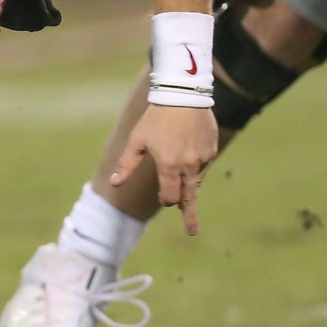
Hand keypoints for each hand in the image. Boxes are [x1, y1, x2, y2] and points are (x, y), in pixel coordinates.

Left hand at [110, 103, 217, 234]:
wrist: (182, 94)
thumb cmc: (155, 117)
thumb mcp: (137, 140)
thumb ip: (126, 164)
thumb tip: (114, 184)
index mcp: (168, 166)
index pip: (169, 196)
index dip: (165, 199)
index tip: (163, 199)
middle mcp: (188, 165)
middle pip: (189, 197)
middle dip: (190, 215)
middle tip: (192, 232)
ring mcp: (203, 157)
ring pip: (196, 179)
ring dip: (188, 181)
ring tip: (181, 168)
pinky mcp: (212, 148)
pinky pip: (204, 164)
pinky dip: (196, 164)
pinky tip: (189, 150)